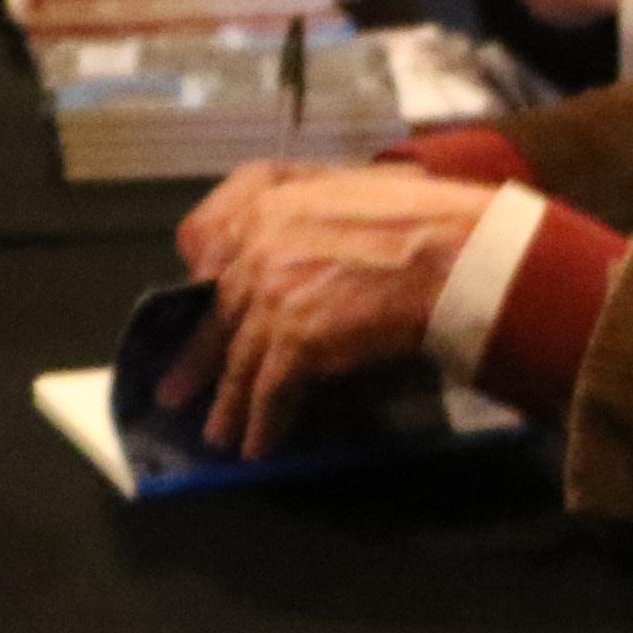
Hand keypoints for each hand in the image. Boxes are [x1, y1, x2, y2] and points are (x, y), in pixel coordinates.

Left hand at [164, 163, 495, 456]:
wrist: (453, 253)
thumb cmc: (424, 219)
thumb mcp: (354, 187)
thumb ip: (310, 211)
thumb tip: (304, 247)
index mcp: (270, 198)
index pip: (202, 236)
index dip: (199, 278)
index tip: (197, 306)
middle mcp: (258, 243)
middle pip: (215, 310)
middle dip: (198, 357)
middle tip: (179, 388)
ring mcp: (271, 291)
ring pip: (237, 358)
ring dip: (228, 404)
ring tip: (220, 433)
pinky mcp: (295, 337)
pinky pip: (268, 390)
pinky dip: (263, 423)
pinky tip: (260, 445)